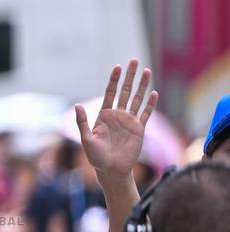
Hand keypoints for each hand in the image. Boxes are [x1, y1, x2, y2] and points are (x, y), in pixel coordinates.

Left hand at [76, 59, 157, 177]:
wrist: (111, 171)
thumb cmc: (96, 157)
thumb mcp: (87, 139)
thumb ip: (82, 122)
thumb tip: (77, 105)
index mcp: (104, 115)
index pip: (111, 92)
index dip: (114, 80)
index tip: (117, 67)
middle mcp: (118, 115)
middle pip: (125, 91)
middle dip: (130, 76)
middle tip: (134, 61)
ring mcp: (129, 121)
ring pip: (137, 99)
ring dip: (142, 85)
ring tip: (147, 71)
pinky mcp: (139, 129)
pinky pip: (146, 114)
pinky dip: (150, 104)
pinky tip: (154, 93)